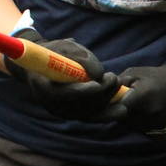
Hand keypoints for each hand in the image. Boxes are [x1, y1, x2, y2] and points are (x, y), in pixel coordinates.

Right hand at [4, 38, 118, 120]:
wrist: (44, 65)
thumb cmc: (55, 52)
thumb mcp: (65, 47)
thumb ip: (80, 58)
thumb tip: (99, 74)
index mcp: (43, 87)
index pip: (64, 95)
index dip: (83, 91)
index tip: (99, 82)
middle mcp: (52, 105)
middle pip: (80, 106)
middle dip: (101, 93)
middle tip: (114, 78)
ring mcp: (63, 112)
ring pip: (89, 113)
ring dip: (107, 101)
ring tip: (117, 84)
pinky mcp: (74, 115)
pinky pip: (92, 117)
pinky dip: (107, 113)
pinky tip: (122, 109)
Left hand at [102, 55, 165, 134]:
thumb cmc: (155, 77)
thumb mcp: (135, 72)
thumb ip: (117, 83)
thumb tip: (100, 90)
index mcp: (141, 96)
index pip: (116, 107)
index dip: (110, 105)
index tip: (110, 101)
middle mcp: (147, 113)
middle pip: (121, 118)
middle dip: (118, 111)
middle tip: (125, 100)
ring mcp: (153, 124)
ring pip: (129, 125)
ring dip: (127, 118)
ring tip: (135, 106)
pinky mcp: (157, 132)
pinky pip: (139, 130)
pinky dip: (137, 123)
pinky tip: (142, 113)